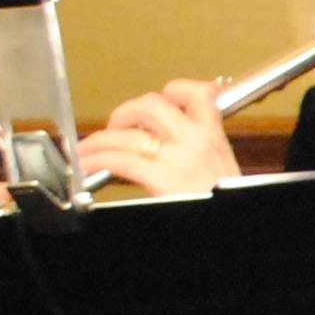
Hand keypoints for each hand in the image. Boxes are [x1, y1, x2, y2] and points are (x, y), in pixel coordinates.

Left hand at [74, 77, 239, 197]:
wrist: (227, 224)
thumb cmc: (219, 196)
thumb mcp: (223, 167)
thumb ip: (201, 150)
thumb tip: (169, 143)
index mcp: (214, 137)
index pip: (199, 94)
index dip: (175, 90)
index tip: (164, 96)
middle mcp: (196, 141)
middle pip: (153, 105)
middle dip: (126, 112)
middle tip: (118, 125)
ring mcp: (178, 158)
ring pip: (127, 134)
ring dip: (99, 140)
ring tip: (87, 149)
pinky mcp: (162, 178)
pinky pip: (119, 160)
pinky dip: (97, 160)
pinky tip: (89, 165)